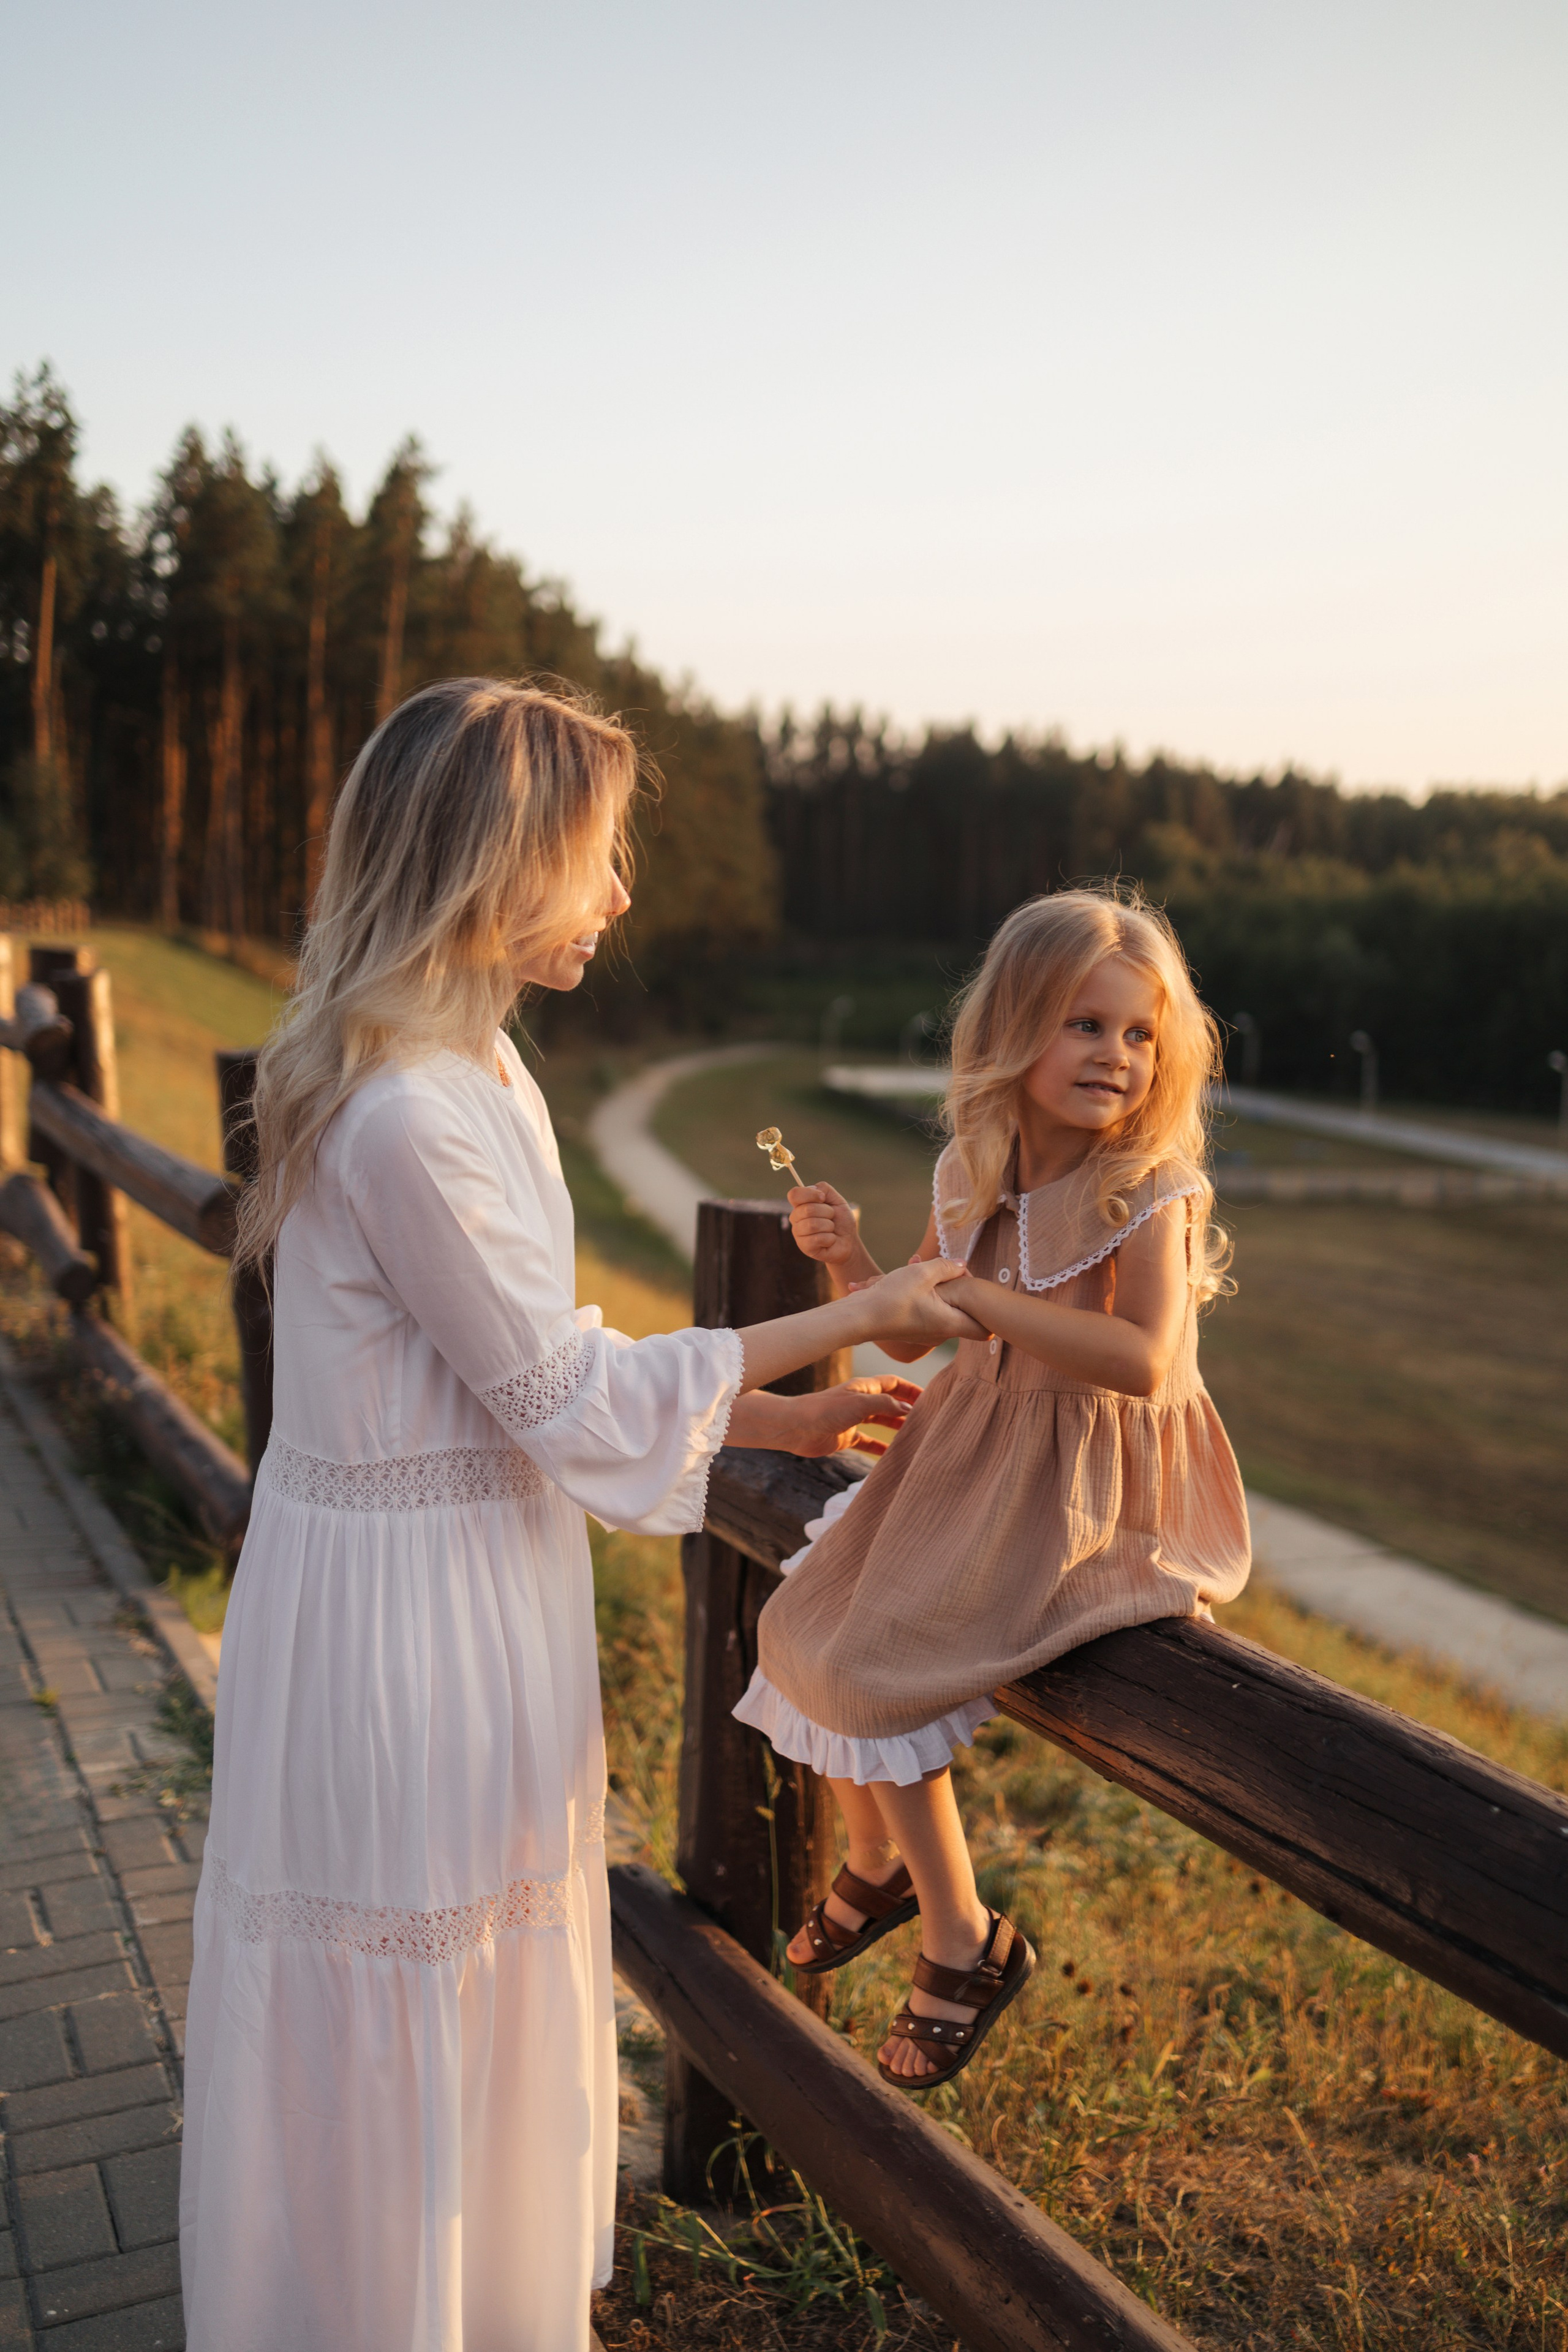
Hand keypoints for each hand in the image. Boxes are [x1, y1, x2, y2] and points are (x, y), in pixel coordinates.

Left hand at [776, 1376, 922, 1457]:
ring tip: (915, 1435)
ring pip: (881, 1422)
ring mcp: (852, 1419)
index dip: (911, 1389)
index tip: (929, 1397)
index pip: (893, 1384)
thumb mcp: (859, 1403)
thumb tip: (908, 1410)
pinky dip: (880, 1448)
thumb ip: (885, 1405)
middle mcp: (860, 1402)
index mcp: (863, 1388)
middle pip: (890, 1403)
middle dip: (907, 1409)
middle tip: (927, 1418)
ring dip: (897, 1428)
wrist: (794, 1427)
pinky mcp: (845, 1437)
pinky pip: (868, 1442)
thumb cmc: (824, 1410)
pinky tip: (891, 1455)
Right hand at [787, 1181, 863, 1273]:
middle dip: (827, 1212)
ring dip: (829, 1226)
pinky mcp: (804, 1247)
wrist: (849, 1241)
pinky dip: (829, 1238)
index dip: (809, 1194)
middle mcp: (796, 1218)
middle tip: (831, 1218)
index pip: (794, 1194)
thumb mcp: (837, 1200)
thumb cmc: (841, 1221)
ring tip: (831, 1230)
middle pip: (807, 1209)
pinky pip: (817, 1239)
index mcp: (801, 1205)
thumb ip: (824, 1189)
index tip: (823, 1198)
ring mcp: (798, 1233)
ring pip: (812, 1224)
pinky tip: (829, 1240)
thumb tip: (814, 1189)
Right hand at [849, 1257, 987, 1346]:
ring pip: (939, 1303)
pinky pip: (923, 1306)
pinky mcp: (911, 1327)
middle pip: (962, 1310)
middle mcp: (941, 1332)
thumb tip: (962, 1265)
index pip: (987, 1329)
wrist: (857, 1318)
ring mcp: (925, 1331)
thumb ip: (947, 1266)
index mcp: (950, 1324)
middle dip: (953, 1283)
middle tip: (944, 1266)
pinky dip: (917, 1289)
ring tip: (913, 1260)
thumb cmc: (891, 1299)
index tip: (974, 1286)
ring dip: (930, 1281)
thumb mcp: (922, 1273)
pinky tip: (901, 1270)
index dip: (987, 1308)